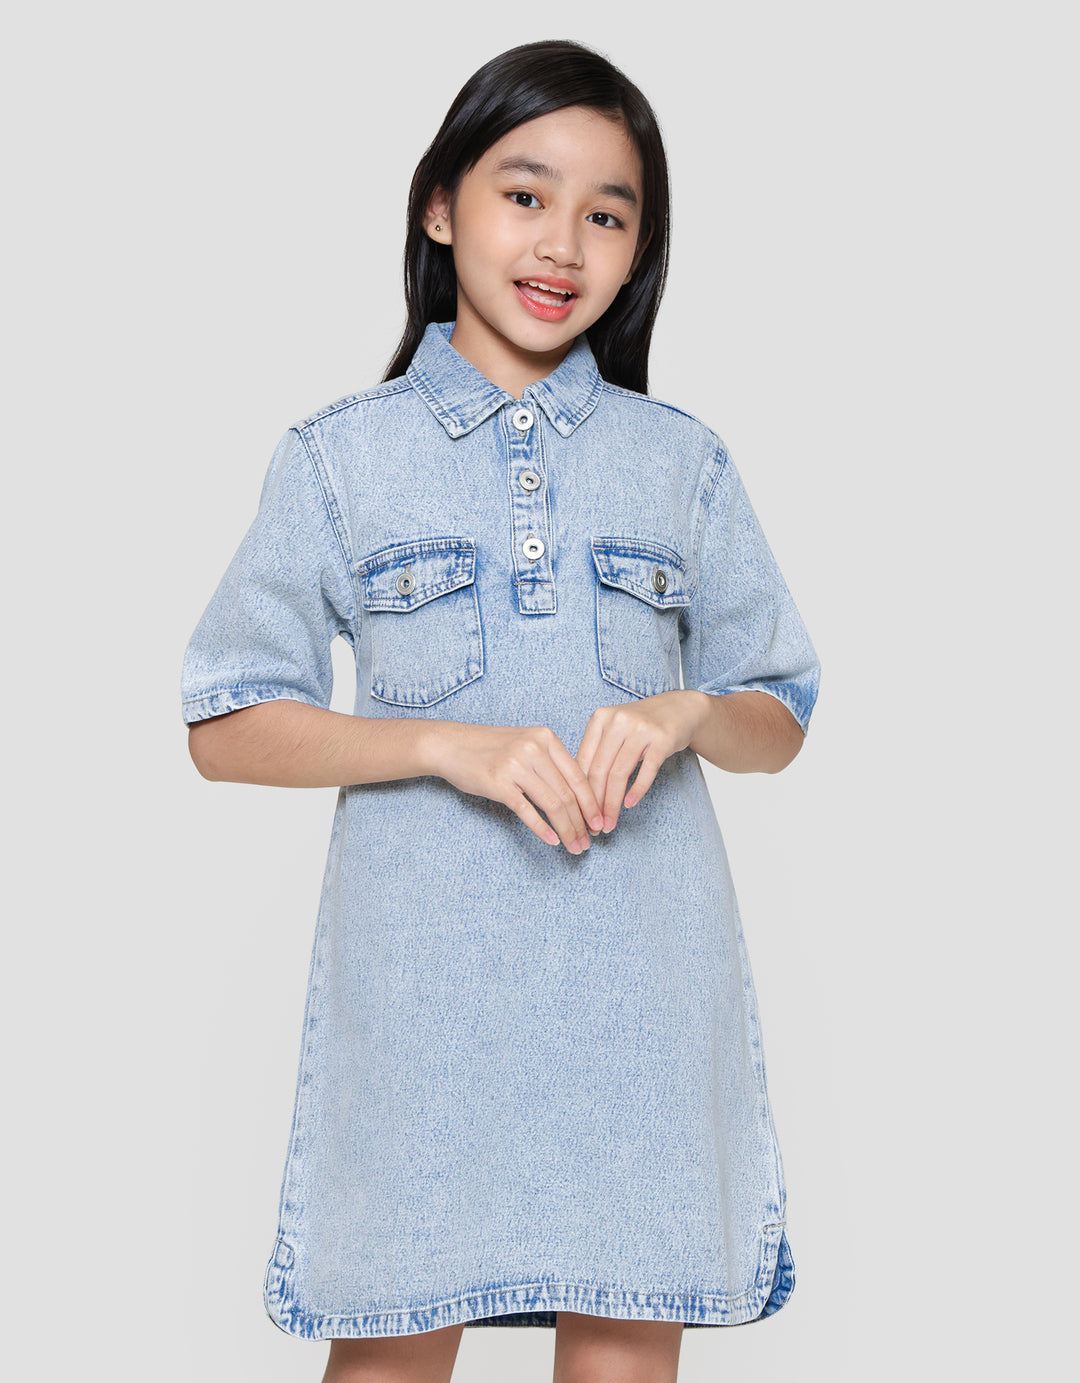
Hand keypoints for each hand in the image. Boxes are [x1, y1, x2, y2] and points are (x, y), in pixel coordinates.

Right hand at [431, 723, 605, 853]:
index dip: (592, 803)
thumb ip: (549, 762)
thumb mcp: (525, 743)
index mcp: (546, 738)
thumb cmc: (489, 748)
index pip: (578, 776)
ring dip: (567, 829)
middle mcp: (534, 749)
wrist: (450, 745)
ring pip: (552, 804)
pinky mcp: (498, 783)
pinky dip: (542, 829)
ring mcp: (516, 765)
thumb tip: (577, 796)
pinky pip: (528, 811)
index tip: (599, 823)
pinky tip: (553, 841)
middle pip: (567, 793)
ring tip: (574, 845)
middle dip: (582, 822)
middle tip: (588, 841)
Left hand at [573, 690, 709, 831]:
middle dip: (595, 803)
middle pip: (599, 769)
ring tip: (610, 823)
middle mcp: (618, 721)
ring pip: (619, 772)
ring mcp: (641, 728)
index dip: (578, 792)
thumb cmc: (641, 725)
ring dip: (613, 803)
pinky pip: (646, 770)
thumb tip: (577, 792)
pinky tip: (630, 804)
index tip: (578, 815)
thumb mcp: (614, 731)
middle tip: (594, 826)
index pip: (584, 761)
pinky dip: (637, 790)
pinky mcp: (662, 738)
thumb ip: (597, 753)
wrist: (679, 708)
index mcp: (600, 719)